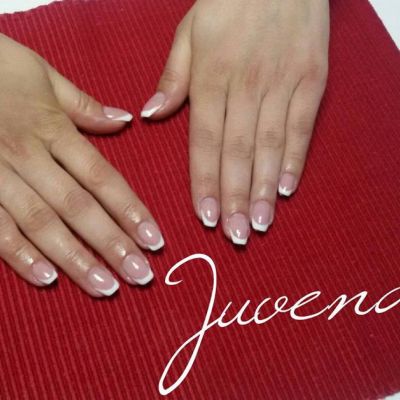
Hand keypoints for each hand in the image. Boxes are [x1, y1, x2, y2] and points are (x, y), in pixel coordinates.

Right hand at [0, 34, 163, 295]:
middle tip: (140, 276)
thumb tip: (125, 120)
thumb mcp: (43, 75)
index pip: (102, 178)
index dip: (131, 210)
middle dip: (112, 245)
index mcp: (52, 129)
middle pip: (78, 208)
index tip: (154, 240)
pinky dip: (19, 255)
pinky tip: (47, 279)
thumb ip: (84, 105)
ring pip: (41, 224)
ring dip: (75, 259)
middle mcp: (29, 157)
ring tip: (105, 287)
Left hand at [142, 0, 328, 243]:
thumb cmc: (229, 3)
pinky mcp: (311, 80)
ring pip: (270, 146)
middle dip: (235, 197)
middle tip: (233, 235)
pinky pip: (302, 127)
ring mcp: (282, 84)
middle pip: (238, 152)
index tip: (206, 216)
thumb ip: (173, 77)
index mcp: (211, 78)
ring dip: (264, 189)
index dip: (205, 181)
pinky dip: (295, 160)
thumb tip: (149, 115)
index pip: (204, 141)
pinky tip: (287, 189)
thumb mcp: (190, 32)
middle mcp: (246, 86)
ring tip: (258, 224)